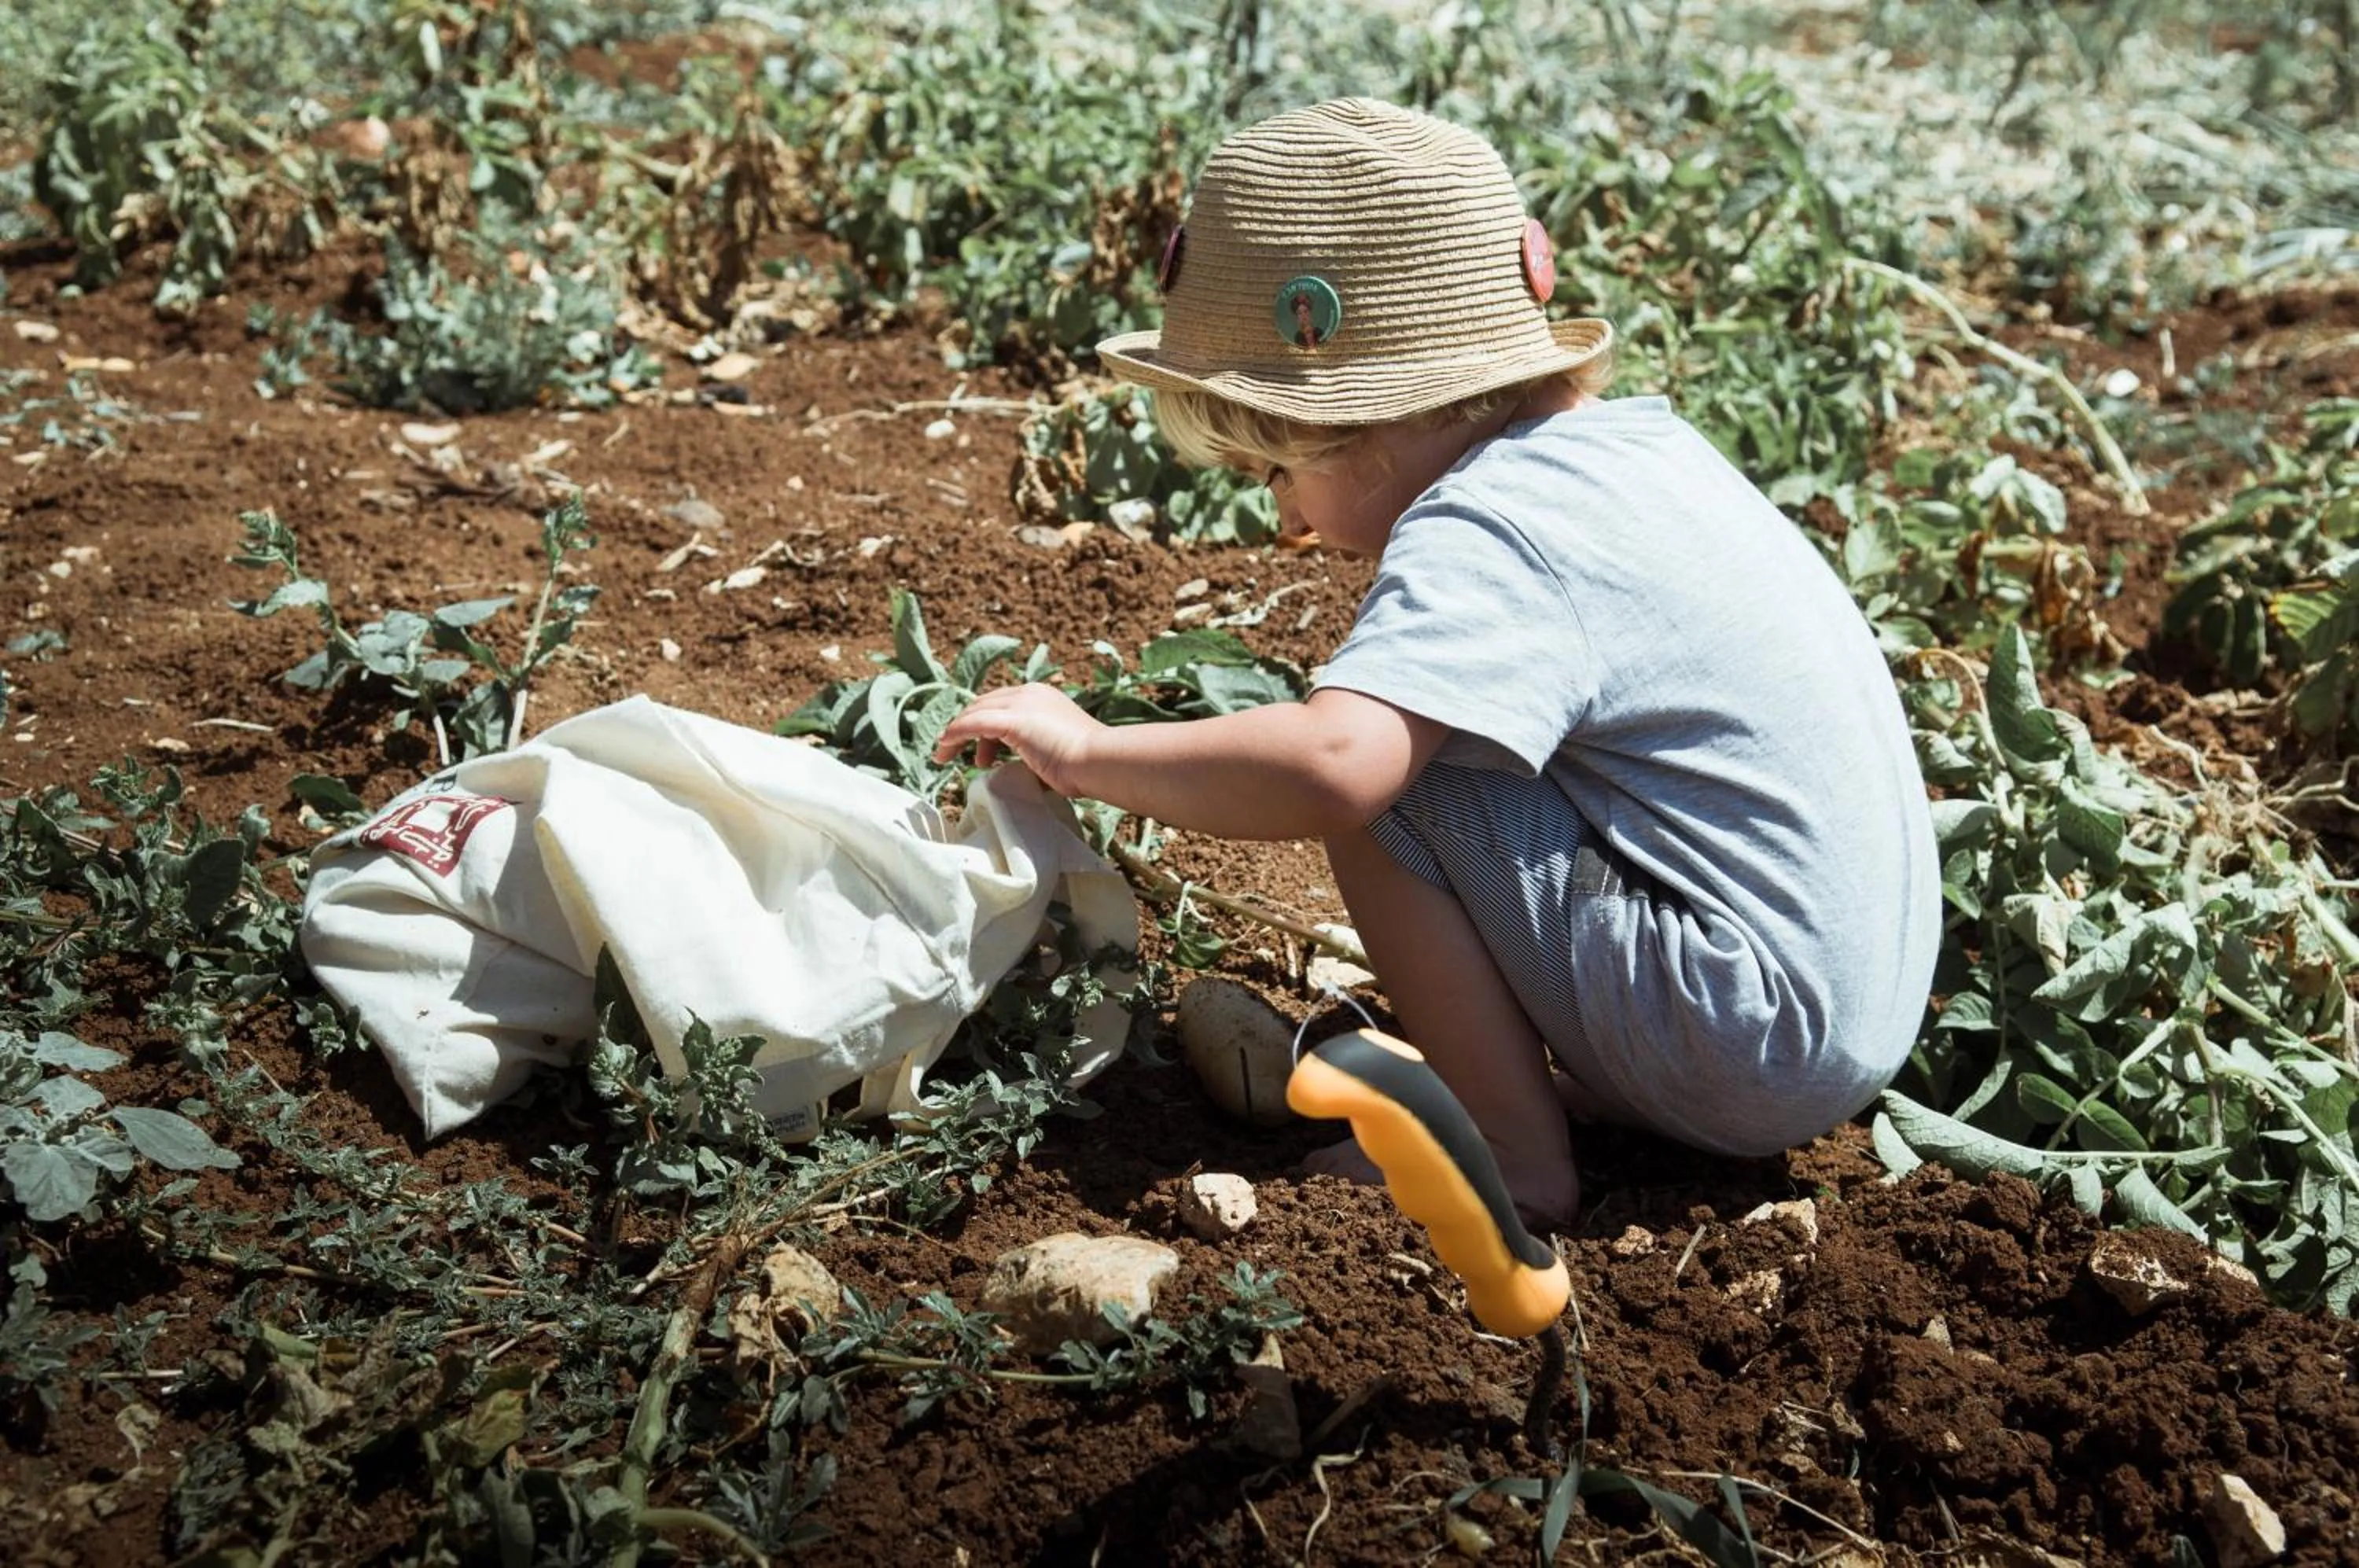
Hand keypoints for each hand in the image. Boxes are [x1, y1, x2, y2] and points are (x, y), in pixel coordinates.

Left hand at [932, 683, 1103, 797]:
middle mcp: (1030, 693)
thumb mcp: (1057, 750)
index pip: (1002, 704)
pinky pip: (972, 724)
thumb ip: (1037, 750)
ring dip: (955, 732)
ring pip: (975, 711)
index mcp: (1042, 696)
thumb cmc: (1086, 765)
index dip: (985, 725)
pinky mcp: (1013, 720)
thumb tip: (1027, 766)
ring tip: (945, 755)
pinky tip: (943, 748)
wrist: (1099, 761)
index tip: (981, 752)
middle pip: (985, 704)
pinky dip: (954, 735)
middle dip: (966, 727)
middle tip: (956, 754)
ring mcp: (1022, 704)